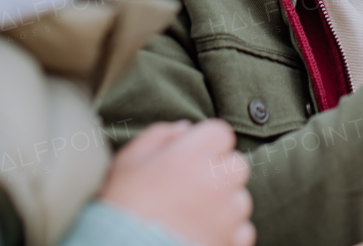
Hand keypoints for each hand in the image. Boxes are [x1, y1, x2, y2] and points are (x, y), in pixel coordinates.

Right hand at [99, 120, 254, 245]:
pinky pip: (242, 230)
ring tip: (192, 214)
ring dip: (224, 203)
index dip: (206, 142)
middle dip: (219, 171)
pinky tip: (202, 232)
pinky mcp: (230, 242)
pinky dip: (228, 231)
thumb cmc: (120, 208)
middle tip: (191, 186)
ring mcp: (227, 216)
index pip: (221, 133)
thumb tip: (184, 128)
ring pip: (240, 199)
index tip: (191, 155)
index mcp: (192, 156)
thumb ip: (158, 136)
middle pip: (236, 165)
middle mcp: (217, 182)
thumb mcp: (127, 162)